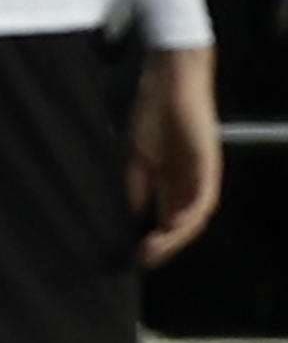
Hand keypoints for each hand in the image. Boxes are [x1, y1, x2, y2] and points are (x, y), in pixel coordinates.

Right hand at [129, 46, 221, 267]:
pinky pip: (203, 196)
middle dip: (164, 246)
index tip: (134, 256)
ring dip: (176, 236)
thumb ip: (137, 187)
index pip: (166, 220)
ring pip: (194, 216)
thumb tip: (133, 217)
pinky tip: (174, 224)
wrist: (169, 83)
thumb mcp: (137, 157)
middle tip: (143, 259)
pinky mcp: (208, 164)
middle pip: (181, 225)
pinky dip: (190, 213)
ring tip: (154, 249)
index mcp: (171, 182)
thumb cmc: (151, 115)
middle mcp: (189, 184)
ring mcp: (201, 175)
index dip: (153, 241)